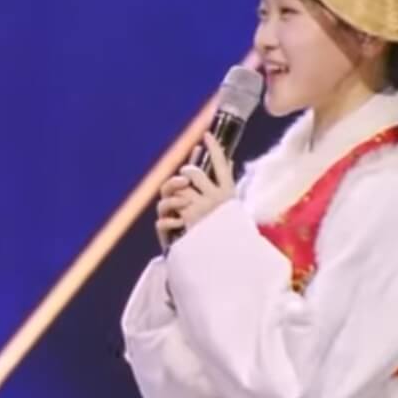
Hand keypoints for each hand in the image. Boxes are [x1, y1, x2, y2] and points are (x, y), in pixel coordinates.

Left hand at [154, 132, 235, 250]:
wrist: (223, 263)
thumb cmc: (225, 235)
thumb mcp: (230, 209)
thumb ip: (222, 186)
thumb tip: (228, 160)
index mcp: (229, 195)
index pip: (222, 165)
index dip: (215, 149)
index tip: (206, 134)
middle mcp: (216, 199)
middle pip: (193, 173)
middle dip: (184, 174)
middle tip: (183, 180)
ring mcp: (201, 209)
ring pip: (179, 189)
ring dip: (173, 195)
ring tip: (178, 206)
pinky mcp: (188, 221)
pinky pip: (170, 208)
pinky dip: (168, 219)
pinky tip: (174, 227)